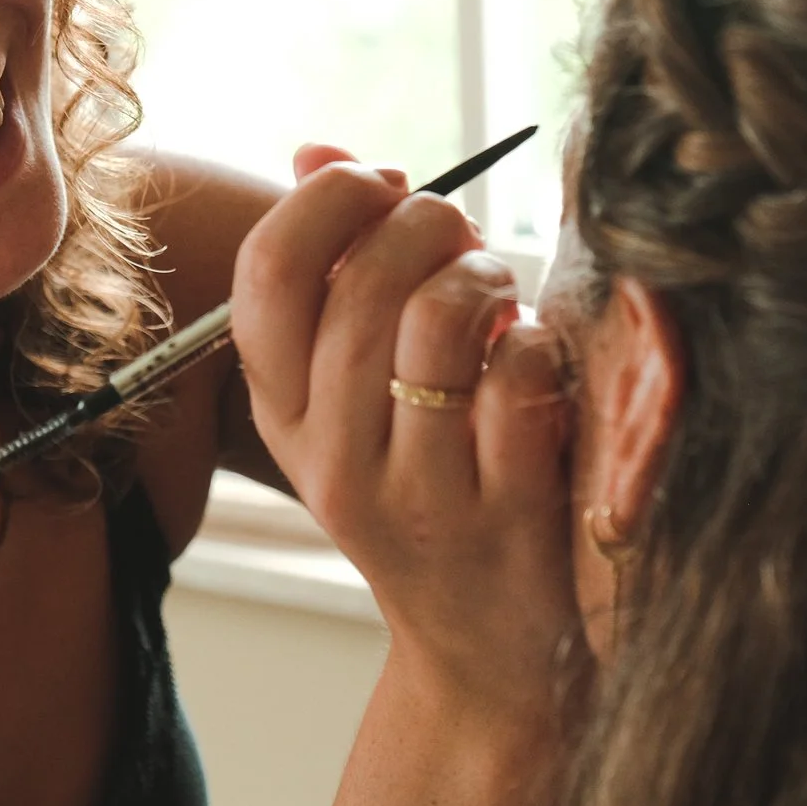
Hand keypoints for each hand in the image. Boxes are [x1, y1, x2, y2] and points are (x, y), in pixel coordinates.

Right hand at [231, 146, 576, 722]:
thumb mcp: (355, 397)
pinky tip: (538, 364)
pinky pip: (518, 382)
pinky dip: (539, 346)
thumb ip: (337, 272)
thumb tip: (316, 151)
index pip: (267, 274)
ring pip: (438, 322)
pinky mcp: (503, 518)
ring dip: (485, 276)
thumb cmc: (431, 487)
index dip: (328, 201)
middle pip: (362, 285)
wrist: (488, 654)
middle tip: (462, 232)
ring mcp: (418, 493)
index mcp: (284, 412)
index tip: (381, 184)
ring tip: (500, 295)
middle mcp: (334, 456)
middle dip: (427, 223)